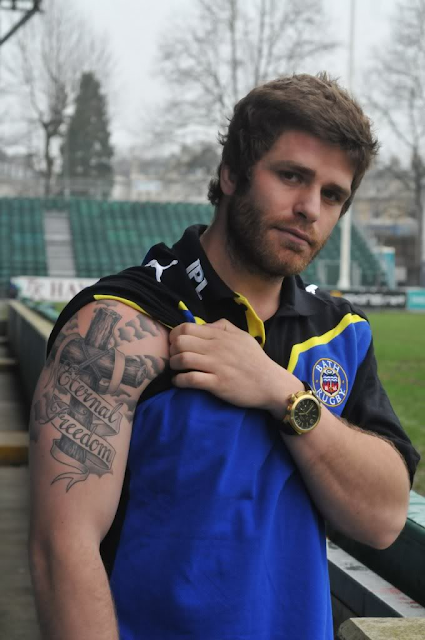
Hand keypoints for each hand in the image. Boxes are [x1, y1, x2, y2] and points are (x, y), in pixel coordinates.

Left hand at [169, 319, 300, 414]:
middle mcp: (216, 348)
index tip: (175, 343)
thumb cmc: (255, 360)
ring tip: (176, 369)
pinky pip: (191, 380)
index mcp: (221, 336)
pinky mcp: (217, 384)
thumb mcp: (243, 336)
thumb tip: (205, 324)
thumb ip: (223, 326)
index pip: (186, 327)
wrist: (271, 383)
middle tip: (174, 357)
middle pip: (180, 342)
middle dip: (172, 349)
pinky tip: (179, 382)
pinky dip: (179, 381)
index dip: (175, 335)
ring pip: (183, 359)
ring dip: (174, 365)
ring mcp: (216, 366)